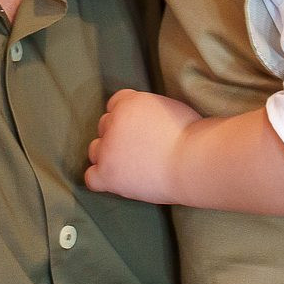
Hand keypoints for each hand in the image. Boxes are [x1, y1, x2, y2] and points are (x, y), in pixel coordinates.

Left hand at [83, 88, 200, 203]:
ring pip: (95, 150)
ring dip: (108, 156)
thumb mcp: (169, 108)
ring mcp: (108, 148)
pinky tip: (118, 180)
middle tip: (138, 149)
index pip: (115, 103)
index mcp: (129, 102)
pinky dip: (101, 178)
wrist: (193, 162)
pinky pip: (91, 177)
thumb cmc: (192, 137)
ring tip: (130, 166)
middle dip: (118, 136)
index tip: (138, 129)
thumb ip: (149, 111)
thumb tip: (147, 121)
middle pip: (104, 126)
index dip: (127, 118)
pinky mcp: (107, 173)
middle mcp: (114, 122)